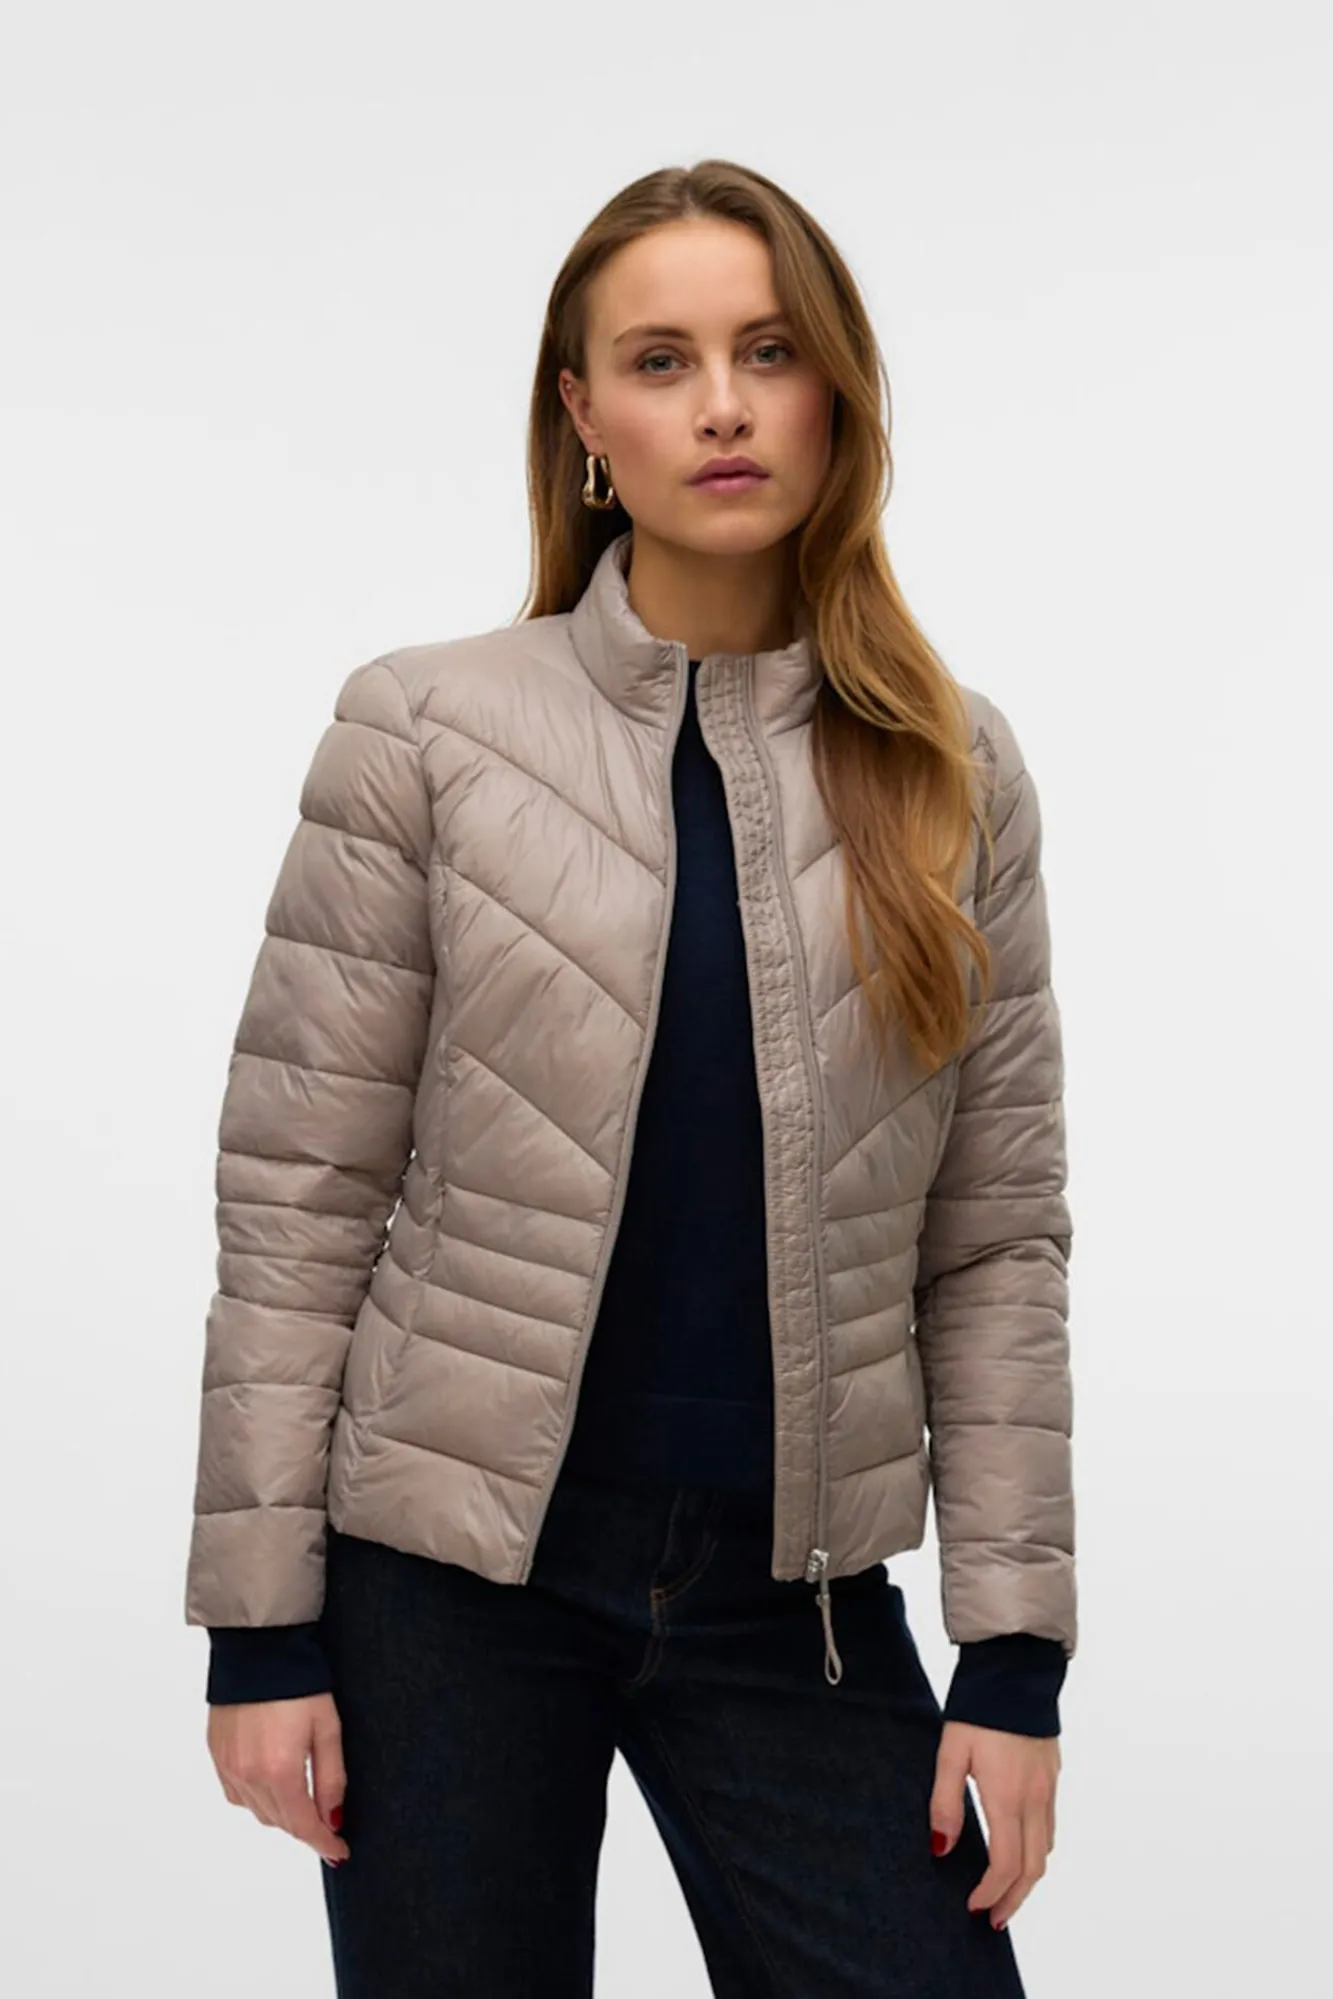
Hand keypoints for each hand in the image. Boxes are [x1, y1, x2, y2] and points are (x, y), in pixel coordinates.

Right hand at [208, 1691, 349, 1865]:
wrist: (257, 1647)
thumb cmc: (298, 1680)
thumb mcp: (327, 1727)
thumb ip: (331, 1778)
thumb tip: (333, 1819)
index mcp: (279, 1770)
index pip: (303, 1825)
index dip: (323, 1843)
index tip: (339, 1852)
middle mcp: (248, 1775)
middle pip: (280, 1822)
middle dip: (305, 1826)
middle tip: (327, 1821)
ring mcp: (228, 1766)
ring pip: (258, 1811)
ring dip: (281, 1813)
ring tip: (302, 1798)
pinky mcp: (216, 1755)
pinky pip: (237, 1794)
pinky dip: (257, 1797)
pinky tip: (272, 1781)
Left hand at [929, 1719, 1058, 1929]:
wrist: (1016, 1668)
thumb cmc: (977, 1707)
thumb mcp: (950, 1752)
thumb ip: (944, 1801)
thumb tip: (940, 1848)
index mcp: (1007, 1796)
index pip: (1006, 1864)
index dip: (991, 1892)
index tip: (973, 1907)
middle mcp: (1034, 1797)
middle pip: (1033, 1868)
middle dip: (1014, 1899)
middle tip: (993, 1917)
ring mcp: (1048, 1786)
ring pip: (1046, 1848)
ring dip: (1027, 1878)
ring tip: (1005, 1891)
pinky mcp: (1052, 1774)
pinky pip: (1050, 1825)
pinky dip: (1037, 1850)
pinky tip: (1019, 1848)